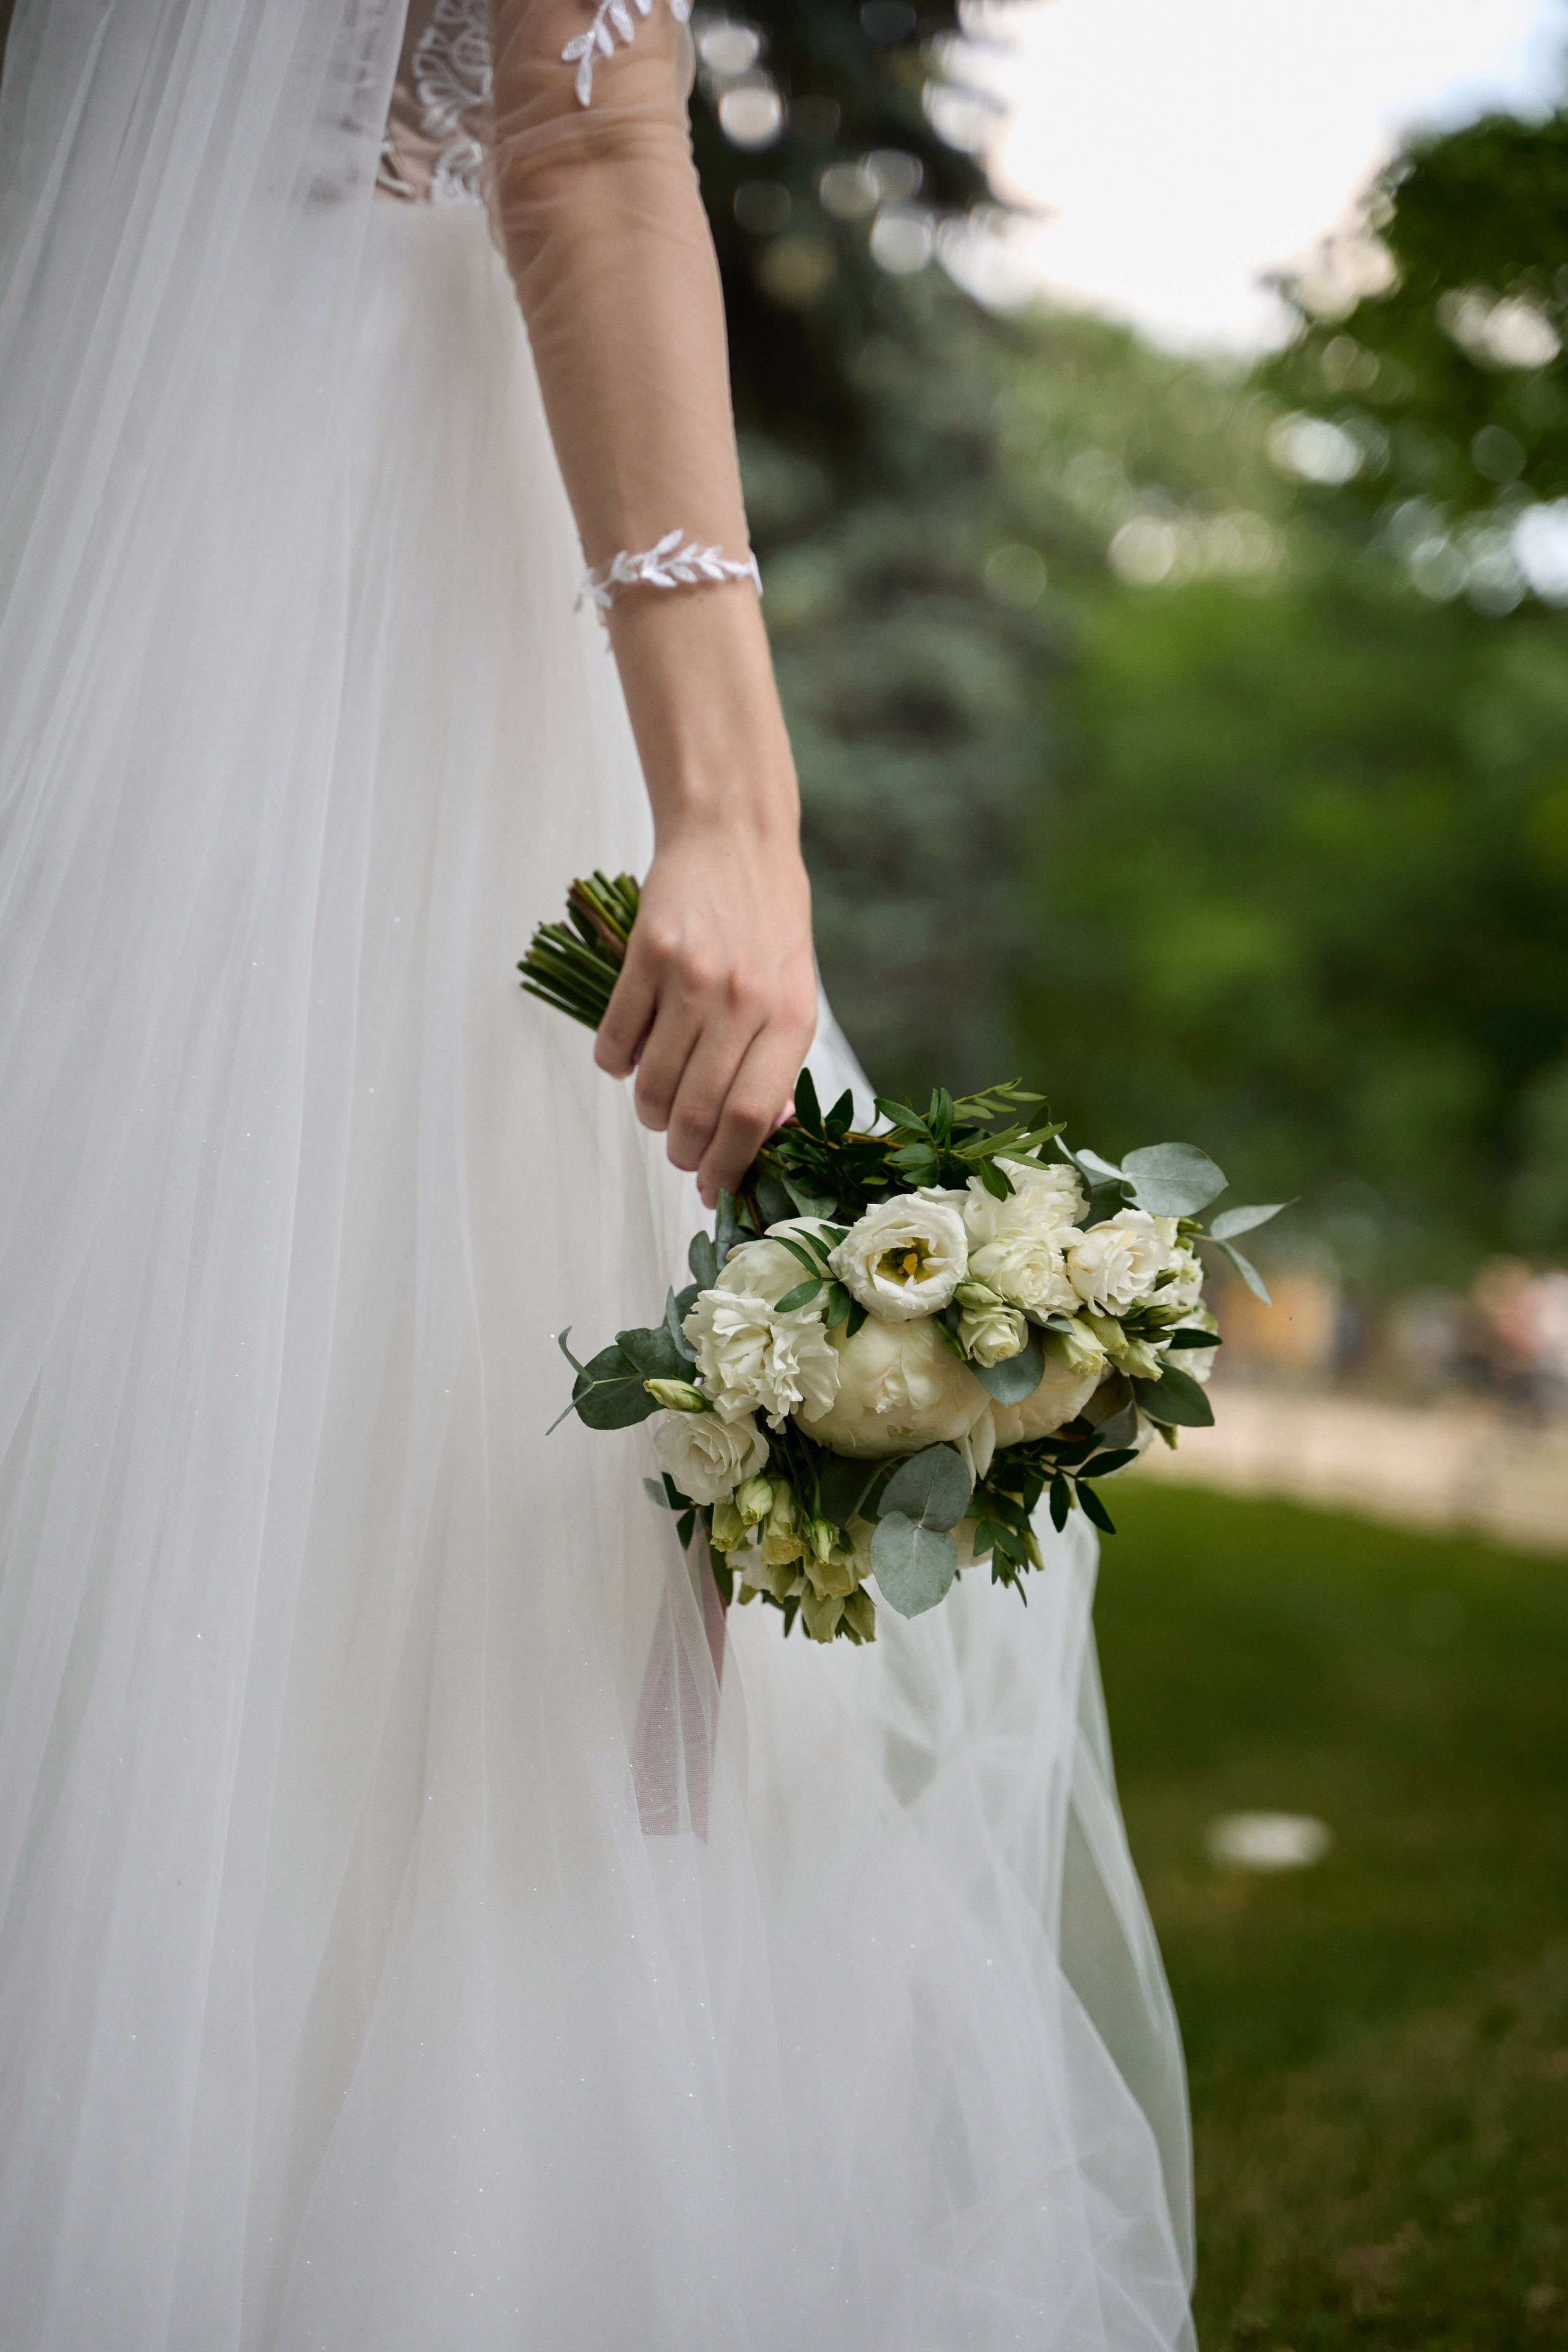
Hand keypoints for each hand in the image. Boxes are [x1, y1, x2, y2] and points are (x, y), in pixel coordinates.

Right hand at [595, 823, 816, 1207]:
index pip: (754, 1116)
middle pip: (698, 1111)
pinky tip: (630, 1054)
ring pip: (652, 1084)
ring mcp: (692, 977)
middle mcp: (743, 1000)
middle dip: (682, 1150)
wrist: (734, 837)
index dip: (728, 1164)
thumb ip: (777, 1061)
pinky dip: (616, 1063)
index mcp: (790, 1017)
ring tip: (656, 1102)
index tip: (712, 1188)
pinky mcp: (646, 954)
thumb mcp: (796, 991)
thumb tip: (758, 1137)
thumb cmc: (769, 923)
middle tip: (679, 1151)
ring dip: (648, 1112)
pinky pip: (616, 1039)